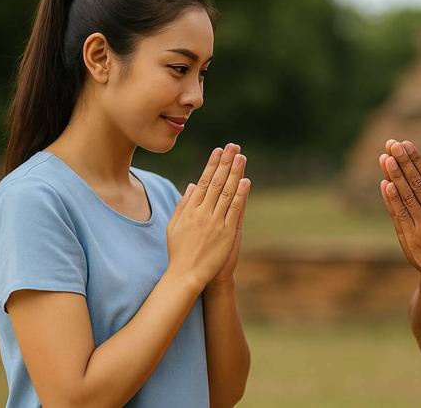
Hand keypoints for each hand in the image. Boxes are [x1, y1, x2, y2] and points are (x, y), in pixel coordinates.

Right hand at [166, 143, 250, 290]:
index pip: (204, 181)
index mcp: (191, 209)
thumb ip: (184, 204)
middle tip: (233, 146)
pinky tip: (245, 181)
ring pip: (227, 192)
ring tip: (241, 157)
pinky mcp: (227, 233)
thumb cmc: (179, 251)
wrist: (186, 274)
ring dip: (235, 173)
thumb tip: (193, 185)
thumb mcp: (175, 225)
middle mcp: (203, 212)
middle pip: (217, 182)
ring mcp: (216, 222)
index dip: (212, 164)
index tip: (218, 150)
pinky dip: (241, 195)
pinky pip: (235, 210)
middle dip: (226, 162)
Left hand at [378, 140, 420, 287]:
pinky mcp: (410, 239)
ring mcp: (420, 227)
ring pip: (405, 197)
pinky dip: (391, 201)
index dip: (416, 160)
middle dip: (402, 162)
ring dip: (394, 176)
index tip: (406, 144)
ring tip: (385, 158)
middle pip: (414, 183)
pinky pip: (399, 216)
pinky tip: (385, 185)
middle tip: (392, 144)